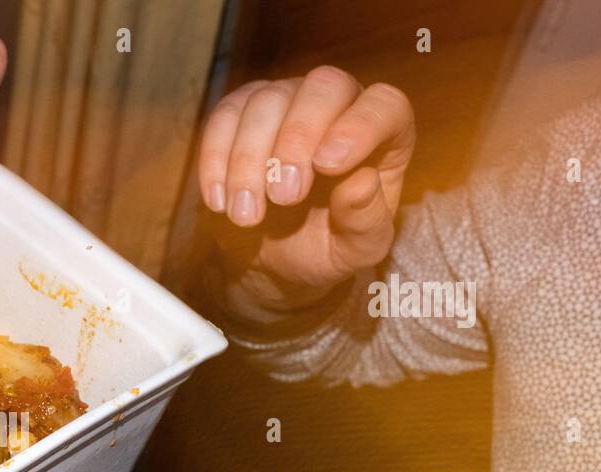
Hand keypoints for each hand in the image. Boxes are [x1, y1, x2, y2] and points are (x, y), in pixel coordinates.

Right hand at [198, 67, 414, 309]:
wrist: (275, 257)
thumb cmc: (326, 245)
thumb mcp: (355, 250)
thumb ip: (365, 222)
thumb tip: (362, 182)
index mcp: (383, 134)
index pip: (384, 105)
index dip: (359, 126)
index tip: (328, 166)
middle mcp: (339, 105)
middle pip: (324, 86)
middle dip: (297, 139)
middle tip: (284, 198)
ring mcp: (288, 101)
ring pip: (267, 100)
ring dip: (250, 160)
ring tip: (246, 216)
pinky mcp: (242, 112)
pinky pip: (225, 116)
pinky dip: (216, 159)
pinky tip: (219, 202)